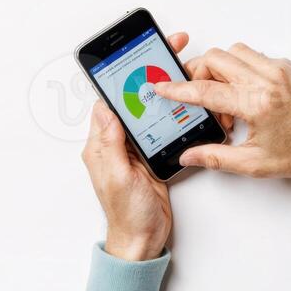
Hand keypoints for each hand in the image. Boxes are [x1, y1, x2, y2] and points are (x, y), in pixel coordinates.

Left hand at [81, 31, 189, 261]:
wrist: (144, 240)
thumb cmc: (127, 214)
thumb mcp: (116, 176)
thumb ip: (110, 142)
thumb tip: (106, 108)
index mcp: (102, 142)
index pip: (113, 97)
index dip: (128, 72)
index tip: (143, 53)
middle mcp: (118, 141)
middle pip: (135, 97)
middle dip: (152, 72)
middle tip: (174, 50)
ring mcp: (136, 148)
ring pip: (151, 109)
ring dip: (167, 90)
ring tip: (185, 68)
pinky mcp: (153, 156)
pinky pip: (163, 127)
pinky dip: (175, 113)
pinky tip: (188, 101)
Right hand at [154, 43, 290, 177]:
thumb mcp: (254, 163)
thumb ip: (216, 157)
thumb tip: (189, 155)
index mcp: (257, 104)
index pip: (206, 91)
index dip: (178, 89)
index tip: (161, 87)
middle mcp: (267, 80)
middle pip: (215, 59)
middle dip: (197, 74)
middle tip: (197, 97)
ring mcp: (277, 69)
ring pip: (233, 52)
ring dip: (220, 70)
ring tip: (226, 101)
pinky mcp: (286, 66)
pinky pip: (253, 57)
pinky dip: (241, 70)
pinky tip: (245, 96)